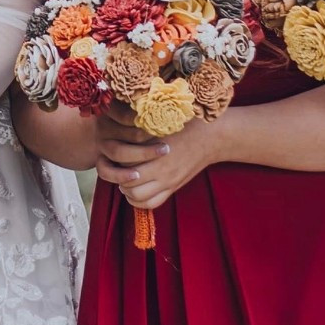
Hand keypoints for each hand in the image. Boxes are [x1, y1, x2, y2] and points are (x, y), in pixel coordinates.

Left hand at [93, 107, 220, 212]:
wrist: (212, 136)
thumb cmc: (186, 123)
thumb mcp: (161, 121)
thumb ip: (141, 126)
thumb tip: (119, 124)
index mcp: (156, 149)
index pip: (125, 160)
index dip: (115, 157)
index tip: (113, 151)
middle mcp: (161, 169)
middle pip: (127, 180)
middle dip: (117, 175)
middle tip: (115, 167)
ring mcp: (168, 181)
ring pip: (137, 196)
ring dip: (126, 189)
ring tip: (124, 179)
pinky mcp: (174, 187)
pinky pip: (151, 203)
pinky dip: (138, 201)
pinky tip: (135, 190)